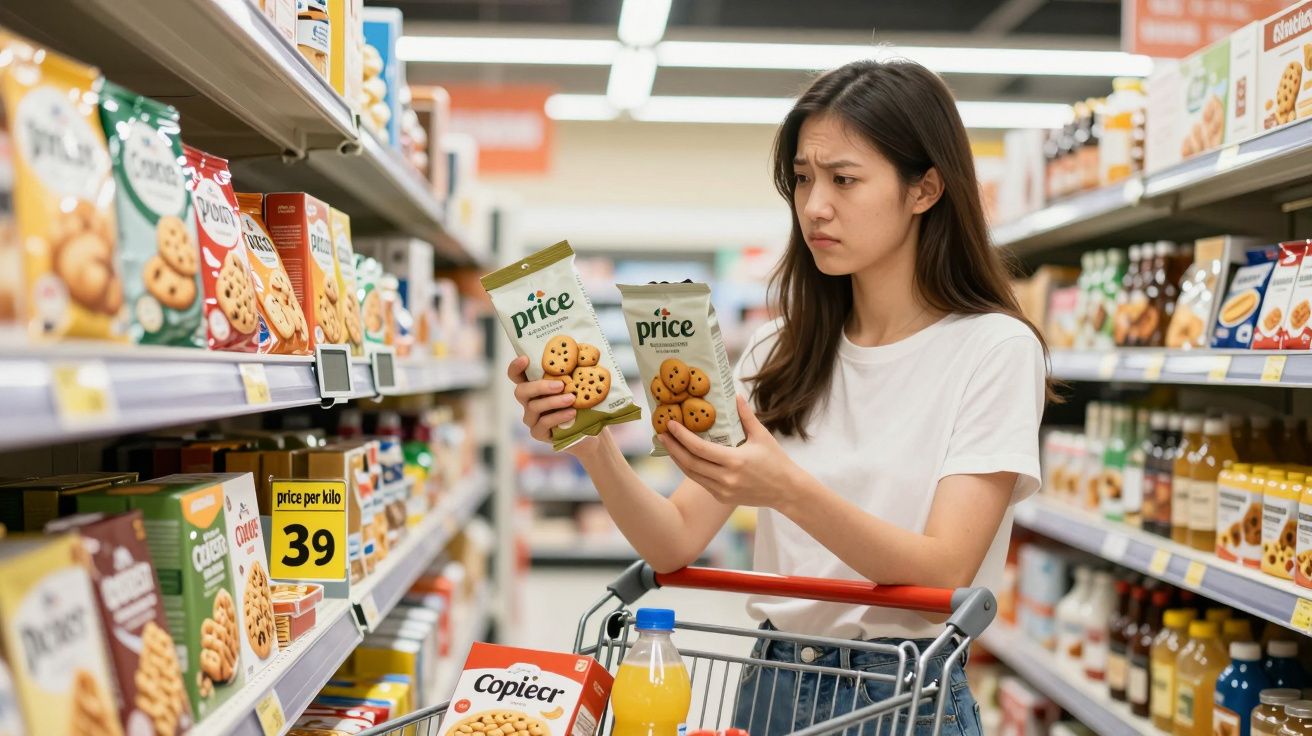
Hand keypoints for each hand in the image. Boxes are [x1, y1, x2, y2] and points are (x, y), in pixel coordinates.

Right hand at [507, 355, 578, 443]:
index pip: (516, 375)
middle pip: (521, 391)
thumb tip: (582, 352)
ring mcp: (532, 418)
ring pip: (533, 407)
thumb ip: (574, 371)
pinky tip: (571, 413)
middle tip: (560, 385)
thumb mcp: (577, 385)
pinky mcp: (538, 433)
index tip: (525, 359)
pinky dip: (557, 417)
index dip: (516, 367)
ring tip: (571, 399)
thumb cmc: (579, 402)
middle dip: (539, 386)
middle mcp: (528, 401)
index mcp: (534, 386)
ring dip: (553, 402)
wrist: (588, 431)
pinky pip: (543, 423)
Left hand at [660, 395, 805, 510]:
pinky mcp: (723, 498)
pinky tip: (684, 458)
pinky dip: (691, 470)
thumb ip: (746, 416)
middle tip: (661, 433)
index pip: (700, 448)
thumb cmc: (776, 460)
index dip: (682, 437)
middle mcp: (726, 478)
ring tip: (668, 445)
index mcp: (735, 461)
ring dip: (678, 459)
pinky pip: (701, 482)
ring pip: (692, 475)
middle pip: (690, 463)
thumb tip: (734, 395)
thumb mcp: (762, 435)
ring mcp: (723, 491)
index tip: (670, 425)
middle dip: (673, 448)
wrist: (787, 491)